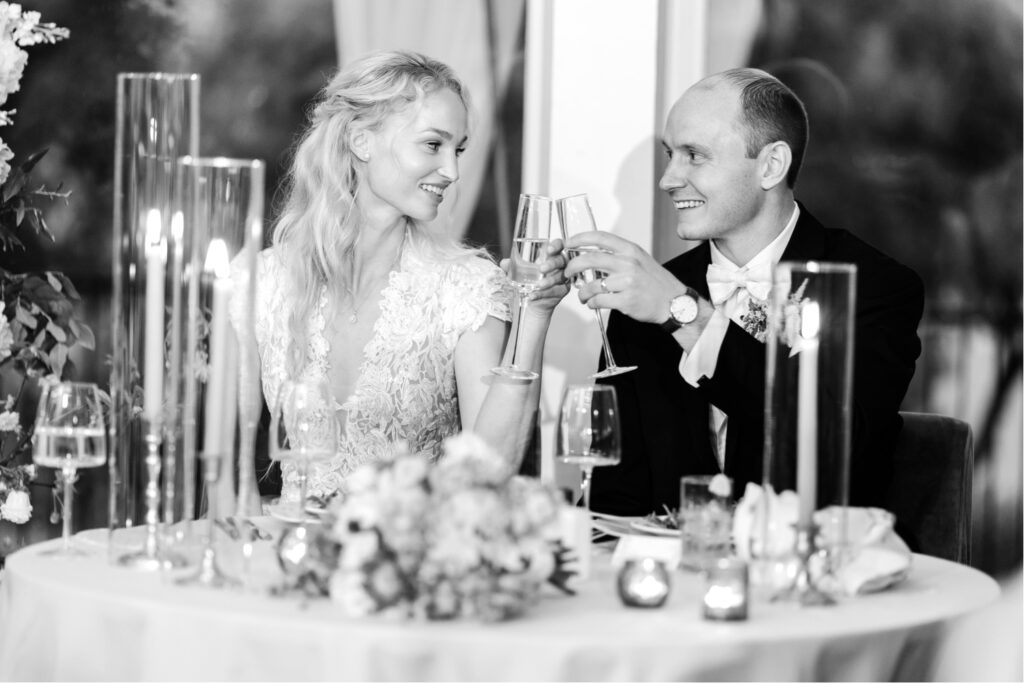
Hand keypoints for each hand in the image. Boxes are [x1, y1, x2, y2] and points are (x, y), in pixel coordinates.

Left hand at [500, 238, 569, 316]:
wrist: (532, 301)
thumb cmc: (528, 281)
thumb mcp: (518, 272)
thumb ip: (512, 266)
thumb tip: (504, 263)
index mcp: (551, 255)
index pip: (559, 245)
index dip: (557, 245)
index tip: (549, 249)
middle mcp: (559, 265)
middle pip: (562, 260)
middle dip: (552, 263)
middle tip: (541, 268)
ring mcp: (563, 278)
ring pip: (560, 277)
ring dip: (549, 281)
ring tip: (537, 286)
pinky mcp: (562, 290)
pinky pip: (556, 291)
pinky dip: (543, 294)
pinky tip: (533, 295)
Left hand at [564, 231, 687, 323]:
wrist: (674, 302)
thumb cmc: (655, 282)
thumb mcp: (640, 260)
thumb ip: (619, 255)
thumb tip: (592, 254)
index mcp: (630, 250)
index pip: (600, 237)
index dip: (580, 238)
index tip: (568, 243)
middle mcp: (628, 263)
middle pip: (590, 259)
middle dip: (572, 266)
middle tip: (567, 272)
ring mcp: (627, 282)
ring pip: (591, 285)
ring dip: (581, 292)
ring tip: (582, 296)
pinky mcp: (626, 300)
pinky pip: (598, 300)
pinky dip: (591, 303)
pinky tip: (593, 304)